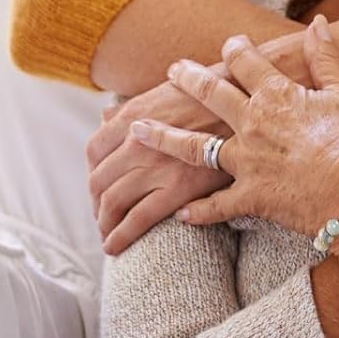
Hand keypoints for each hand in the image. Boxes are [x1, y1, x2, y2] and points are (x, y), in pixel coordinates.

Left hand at [87, 79, 232, 255]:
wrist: (246, 101)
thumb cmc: (210, 95)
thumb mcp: (166, 91)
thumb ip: (133, 107)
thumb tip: (105, 116)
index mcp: (133, 116)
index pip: (94, 151)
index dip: (92, 173)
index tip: (99, 186)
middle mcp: (136, 141)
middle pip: (99, 179)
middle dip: (96, 203)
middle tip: (102, 216)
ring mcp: (155, 165)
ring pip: (113, 201)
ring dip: (104, 222)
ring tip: (108, 234)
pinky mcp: (178, 188)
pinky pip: (139, 218)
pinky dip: (121, 236)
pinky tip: (114, 246)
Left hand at [128, 19, 338, 237]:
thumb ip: (326, 57)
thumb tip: (317, 22)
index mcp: (276, 95)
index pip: (248, 64)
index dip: (236, 51)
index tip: (228, 43)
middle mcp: (252, 123)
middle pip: (211, 95)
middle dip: (189, 79)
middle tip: (173, 70)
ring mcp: (246, 161)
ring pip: (195, 147)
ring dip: (164, 137)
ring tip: (138, 131)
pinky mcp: (249, 197)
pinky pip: (216, 206)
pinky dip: (198, 212)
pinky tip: (181, 214)